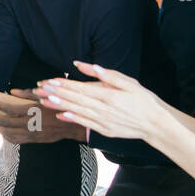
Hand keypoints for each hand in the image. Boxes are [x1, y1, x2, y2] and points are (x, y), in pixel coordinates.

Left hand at [0, 88, 85, 143]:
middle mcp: (32, 123)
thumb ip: (28, 94)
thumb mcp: (45, 96)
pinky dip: (7, 136)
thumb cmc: (59, 107)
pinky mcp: (35, 140)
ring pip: (10, 133)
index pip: (12, 109)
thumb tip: (12, 91)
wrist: (73, 124)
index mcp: (34, 110)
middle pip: (7, 122)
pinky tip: (2, 132)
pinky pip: (17, 140)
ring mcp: (33, 133)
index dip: (1, 106)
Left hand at [33, 61, 167, 139]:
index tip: (49, 80)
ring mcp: (103, 121)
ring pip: (76, 111)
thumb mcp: (128, 82)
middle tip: (39, 88)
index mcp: (109, 95)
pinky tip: (60, 114)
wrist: (156, 124)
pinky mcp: (104, 130)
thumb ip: (105, 74)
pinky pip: (85, 123)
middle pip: (74, 99)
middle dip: (55, 93)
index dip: (63, 85)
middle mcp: (103, 109)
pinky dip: (72, 118)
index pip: (80, 88)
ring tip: (43, 100)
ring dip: (58, 105)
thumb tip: (84, 65)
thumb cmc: (144, 100)